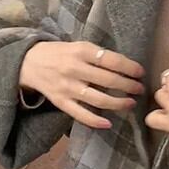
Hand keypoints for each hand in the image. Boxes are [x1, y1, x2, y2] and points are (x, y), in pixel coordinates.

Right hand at [19, 41, 145, 128]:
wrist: (28, 62)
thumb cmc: (60, 53)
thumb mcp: (78, 45)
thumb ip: (97, 55)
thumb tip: (124, 66)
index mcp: (81, 51)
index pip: (111, 60)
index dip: (129, 67)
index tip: (140, 73)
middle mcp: (75, 69)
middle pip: (109, 80)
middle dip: (128, 86)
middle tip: (140, 89)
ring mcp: (67, 87)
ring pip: (98, 99)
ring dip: (118, 103)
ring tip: (130, 103)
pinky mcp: (61, 102)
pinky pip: (80, 114)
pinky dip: (95, 121)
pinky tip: (109, 123)